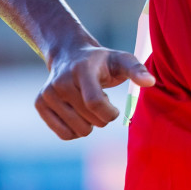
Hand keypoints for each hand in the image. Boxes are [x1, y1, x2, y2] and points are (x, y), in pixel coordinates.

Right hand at [34, 44, 154, 139]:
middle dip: (102, 118)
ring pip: (77, 131)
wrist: (68, 55)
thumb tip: (150, 82)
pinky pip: (64, 134)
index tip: (115, 109)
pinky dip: (75, 130)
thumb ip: (136, 70)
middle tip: (100, 101)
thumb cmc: (101, 62)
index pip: (94, 103)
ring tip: (87, 104)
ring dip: (89, 124)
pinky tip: (77, 113)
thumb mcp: (121, 60)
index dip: (110, 113)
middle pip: (89, 121)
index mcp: (81, 70)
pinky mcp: (40, 104)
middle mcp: (60, 82)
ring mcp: (47, 94)